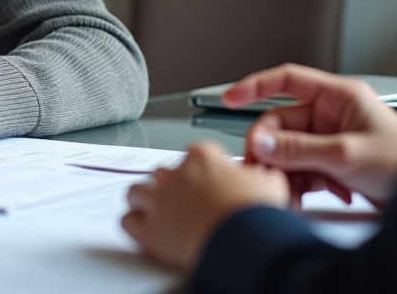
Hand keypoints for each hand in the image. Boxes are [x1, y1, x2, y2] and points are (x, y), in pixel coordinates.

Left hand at [122, 141, 288, 272]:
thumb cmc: (255, 214)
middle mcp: (175, 174)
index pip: (196, 153)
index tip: (210, 177)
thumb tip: (260, 175)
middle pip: (163, 172)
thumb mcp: (269, 183)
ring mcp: (158, 200)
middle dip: (173, 185)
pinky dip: (134, 223)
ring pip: (137, 191)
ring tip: (159, 211)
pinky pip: (128, 220)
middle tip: (187, 201)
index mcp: (202, 158)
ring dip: (145, 200)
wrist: (244, 244)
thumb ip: (258, 174)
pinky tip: (145, 228)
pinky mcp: (149, 229)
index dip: (205, 166)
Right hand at [225, 64, 396, 207]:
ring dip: (286, 172)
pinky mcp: (332, 164)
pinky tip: (309, 195)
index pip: (286, 80)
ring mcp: (330, 140)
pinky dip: (300, 184)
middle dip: (271, 150)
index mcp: (338, 97)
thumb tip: (260, 142)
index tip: (229, 97)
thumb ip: (298, 149)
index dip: (254, 86)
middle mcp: (331, 115)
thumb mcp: (345, 153)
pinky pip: (300, 169)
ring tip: (291, 191)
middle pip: (280, 125)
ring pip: (287, 151)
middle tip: (263, 170)